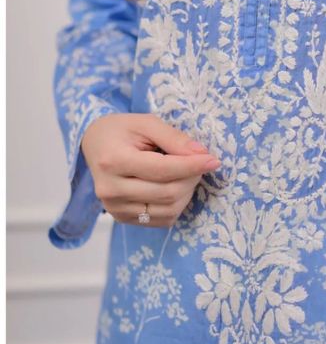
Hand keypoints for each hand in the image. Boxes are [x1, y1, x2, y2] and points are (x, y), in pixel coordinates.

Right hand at [81, 112, 220, 227]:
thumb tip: (201, 154)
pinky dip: (177, 204)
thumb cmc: (122, 130)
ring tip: (186, 173)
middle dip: (192, 177)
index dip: (192, 166)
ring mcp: (115, 208)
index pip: (162, 170)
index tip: (213, 159)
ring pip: (168, 210)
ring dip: (187, 192)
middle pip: (168, 192)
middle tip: (199, 162)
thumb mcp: (146, 123)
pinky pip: (162, 220)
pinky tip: (174, 187)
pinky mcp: (122, 218)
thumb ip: (174, 138)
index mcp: (114, 161)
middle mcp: (111, 190)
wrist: (95, 144)